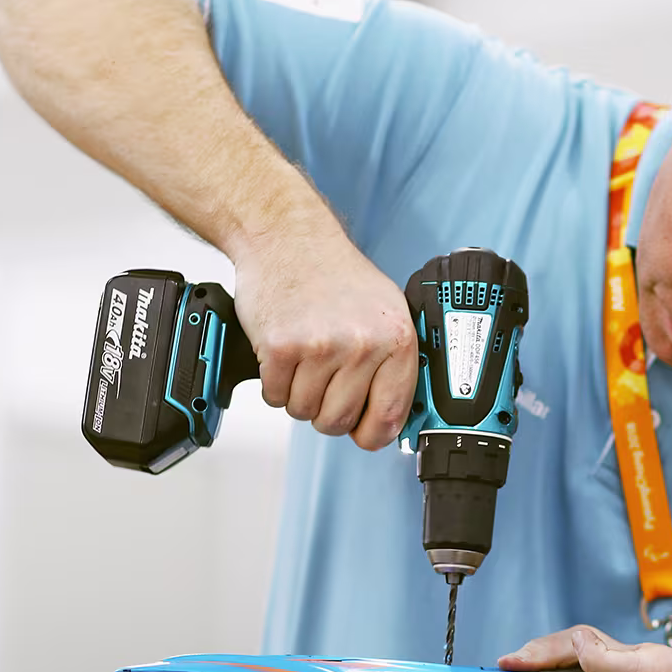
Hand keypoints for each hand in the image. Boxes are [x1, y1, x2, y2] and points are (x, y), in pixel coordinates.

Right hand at [235, 238, 416, 449]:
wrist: (288, 237)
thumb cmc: (335, 275)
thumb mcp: (386, 311)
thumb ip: (394, 362)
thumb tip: (393, 418)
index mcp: (396, 338)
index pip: (388, 417)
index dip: (371, 434)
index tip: (363, 433)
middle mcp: (362, 344)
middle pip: (339, 421)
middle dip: (326, 409)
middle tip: (322, 378)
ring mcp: (321, 346)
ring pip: (304, 411)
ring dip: (298, 394)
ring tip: (303, 358)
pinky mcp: (281, 347)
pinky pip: (275, 396)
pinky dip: (274, 383)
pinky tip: (283, 353)